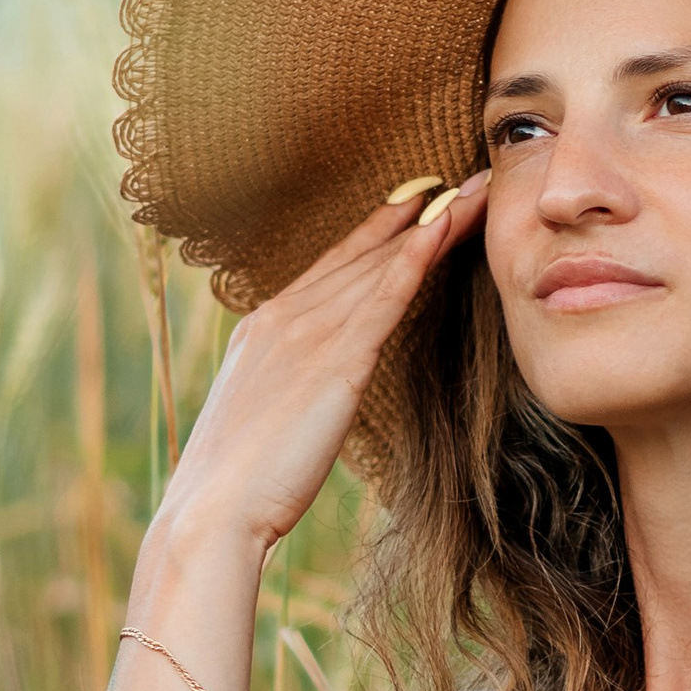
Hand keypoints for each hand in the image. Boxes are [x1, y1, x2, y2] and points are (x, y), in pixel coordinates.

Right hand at [162, 176, 486, 555]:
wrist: (212, 511)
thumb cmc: (236, 485)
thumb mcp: (260, 420)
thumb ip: (289, 391)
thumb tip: (310, 397)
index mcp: (261, 328)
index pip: (331, 267)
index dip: (375, 231)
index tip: (414, 200)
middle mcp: (282, 317)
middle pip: (362, 254)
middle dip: (416, 212)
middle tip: (466, 178)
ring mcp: (307, 334)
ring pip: (381, 265)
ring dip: (434, 224)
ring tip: (478, 191)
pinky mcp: (335, 362)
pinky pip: (384, 298)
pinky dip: (415, 258)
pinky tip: (444, 229)